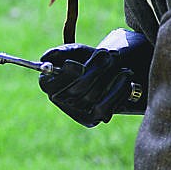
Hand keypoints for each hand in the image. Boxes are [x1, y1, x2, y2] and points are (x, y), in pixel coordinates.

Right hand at [38, 29, 152, 127]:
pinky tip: (125, 78)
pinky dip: (118, 91)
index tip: (81, 65)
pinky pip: (106, 108)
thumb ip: (59, 52)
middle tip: (108, 54)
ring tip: (119, 63)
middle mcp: (57, 99)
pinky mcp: (90, 119)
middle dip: (96, 69)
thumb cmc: (81, 58)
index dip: (68, 74)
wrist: (100, 72)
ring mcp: (74, 111)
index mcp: (46, 82)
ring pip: (94, 97)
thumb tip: (45, 61)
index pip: (55, 82)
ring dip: (110, 77)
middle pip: (78, 88)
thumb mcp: (71, 51)